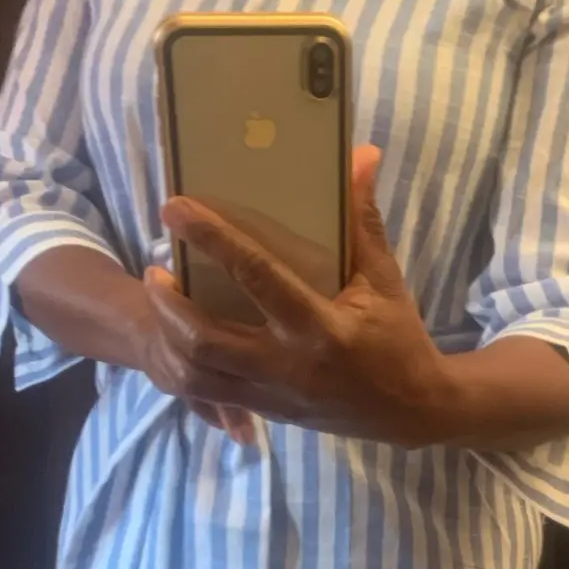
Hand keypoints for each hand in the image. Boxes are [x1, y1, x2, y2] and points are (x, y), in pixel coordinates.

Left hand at [138, 146, 451, 447]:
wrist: (412, 413)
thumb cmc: (399, 339)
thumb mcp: (384, 280)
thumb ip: (362, 220)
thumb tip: (361, 156)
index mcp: (321, 328)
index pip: (256, 276)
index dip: (213, 239)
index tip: (176, 208)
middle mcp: (289, 366)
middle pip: (206, 339)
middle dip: (169, 304)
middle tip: (156, 270)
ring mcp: (274, 396)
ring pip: (198, 375)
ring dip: (169, 336)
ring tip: (160, 300)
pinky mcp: (268, 411)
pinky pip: (212, 394)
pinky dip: (188, 364)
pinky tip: (179, 336)